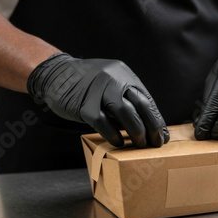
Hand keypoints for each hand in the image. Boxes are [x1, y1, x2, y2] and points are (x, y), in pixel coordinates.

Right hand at [27, 53, 168, 147]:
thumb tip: (145, 123)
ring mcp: (98, 90)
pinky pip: (102, 121)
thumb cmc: (86, 83)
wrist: (55, 73)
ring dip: (136, 131)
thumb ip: (125, 97)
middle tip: (156, 142)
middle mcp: (113, 79)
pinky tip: (119, 142)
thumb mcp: (110, 81)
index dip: (156, 119)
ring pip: (124, 112)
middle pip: (139, 105)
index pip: (146, 99)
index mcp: (124, 74)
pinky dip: (112, 133)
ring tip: (140, 144)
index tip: (162, 135)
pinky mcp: (83, 103)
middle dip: (151, 126)